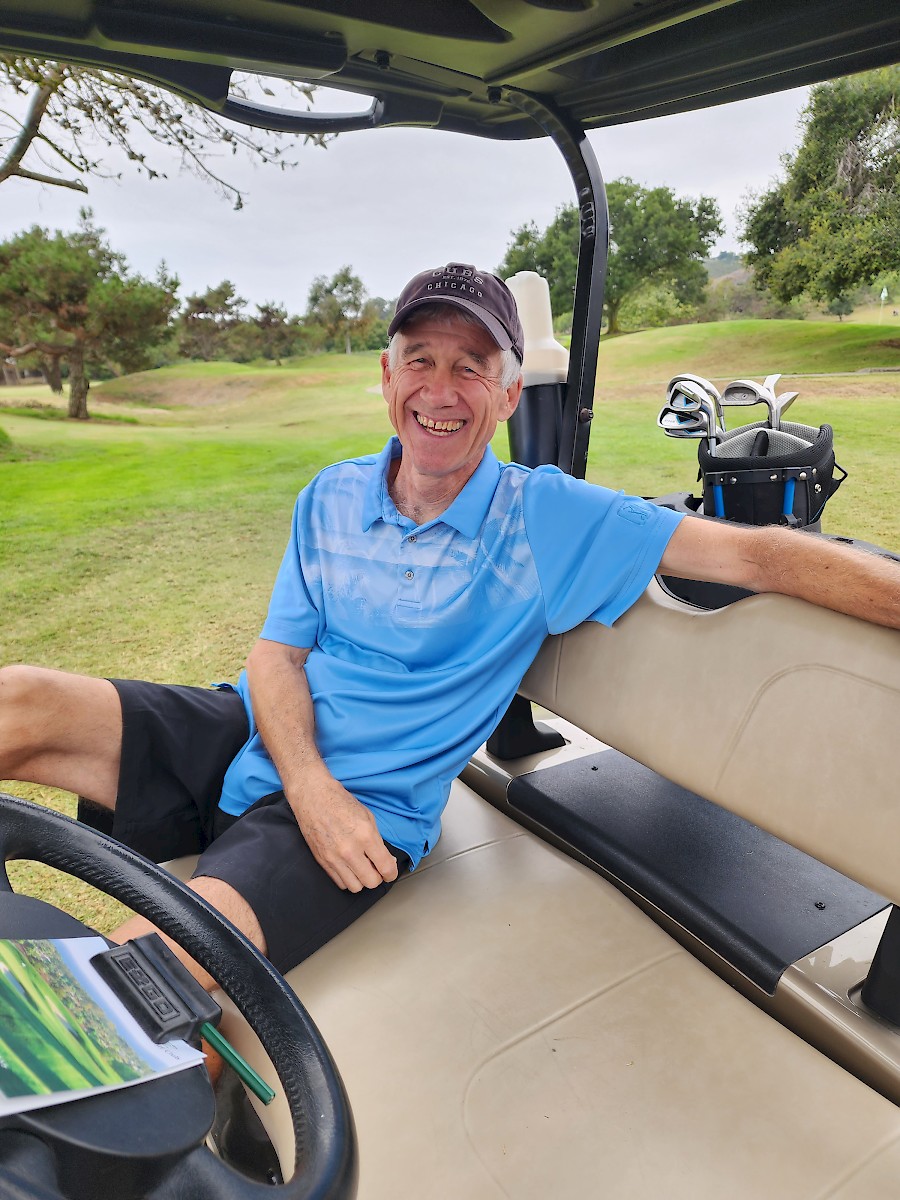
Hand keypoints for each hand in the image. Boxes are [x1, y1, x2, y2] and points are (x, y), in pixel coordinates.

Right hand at [289, 769, 398, 891]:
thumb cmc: (340, 802)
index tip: (391, 872)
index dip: (392, 873)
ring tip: (362, 868)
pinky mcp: (322, 861)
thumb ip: (377, 841)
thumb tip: (386, 860)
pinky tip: (349, 867)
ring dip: (362, 880)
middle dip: (378, 878)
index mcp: (365, 835)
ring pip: (355, 887)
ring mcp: (334, 857)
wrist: (313, 797)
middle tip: (377, 869)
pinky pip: (340, 882)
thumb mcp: (368, 817)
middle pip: (371, 882)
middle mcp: (349, 850)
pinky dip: (348, 879)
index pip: (385, 867)